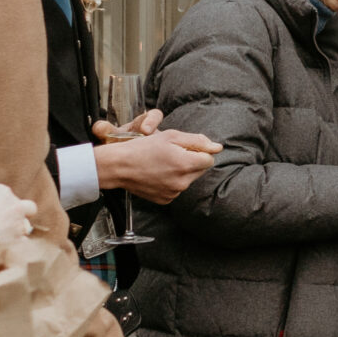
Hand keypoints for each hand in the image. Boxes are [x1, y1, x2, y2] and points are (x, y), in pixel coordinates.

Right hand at [0, 181, 36, 242]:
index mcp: (3, 192)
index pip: (8, 195)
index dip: (1, 203)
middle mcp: (15, 206)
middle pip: (28, 208)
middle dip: (22, 213)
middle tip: (8, 220)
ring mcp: (19, 224)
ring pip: (25, 227)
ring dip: (18, 230)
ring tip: (4, 236)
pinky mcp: (19, 240)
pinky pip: (22, 243)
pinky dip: (16, 245)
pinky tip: (6, 247)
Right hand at [94, 124, 219, 200]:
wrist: (119, 166)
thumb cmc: (143, 148)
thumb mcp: (171, 136)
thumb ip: (198, 141)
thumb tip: (218, 148)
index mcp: (186, 165)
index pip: (209, 159)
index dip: (199, 151)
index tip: (184, 148)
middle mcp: (182, 182)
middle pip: (200, 170)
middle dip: (191, 161)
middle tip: (172, 154)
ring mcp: (173, 193)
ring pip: (188, 179)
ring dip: (182, 171)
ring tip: (162, 163)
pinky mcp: (165, 200)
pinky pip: (177, 188)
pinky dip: (172, 181)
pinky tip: (158, 174)